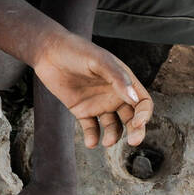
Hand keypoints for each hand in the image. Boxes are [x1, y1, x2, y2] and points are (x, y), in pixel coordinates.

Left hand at [34, 32, 153, 148]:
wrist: (49, 53)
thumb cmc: (77, 52)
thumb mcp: (100, 61)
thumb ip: (118, 78)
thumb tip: (134, 99)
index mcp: (124, 81)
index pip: (142, 103)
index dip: (144, 115)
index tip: (137, 123)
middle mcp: (114, 95)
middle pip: (132, 118)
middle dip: (135, 131)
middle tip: (133, 142)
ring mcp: (98, 104)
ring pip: (113, 126)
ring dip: (113, 136)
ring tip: (106, 142)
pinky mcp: (82, 111)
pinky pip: (91, 128)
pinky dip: (93, 137)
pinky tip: (91, 142)